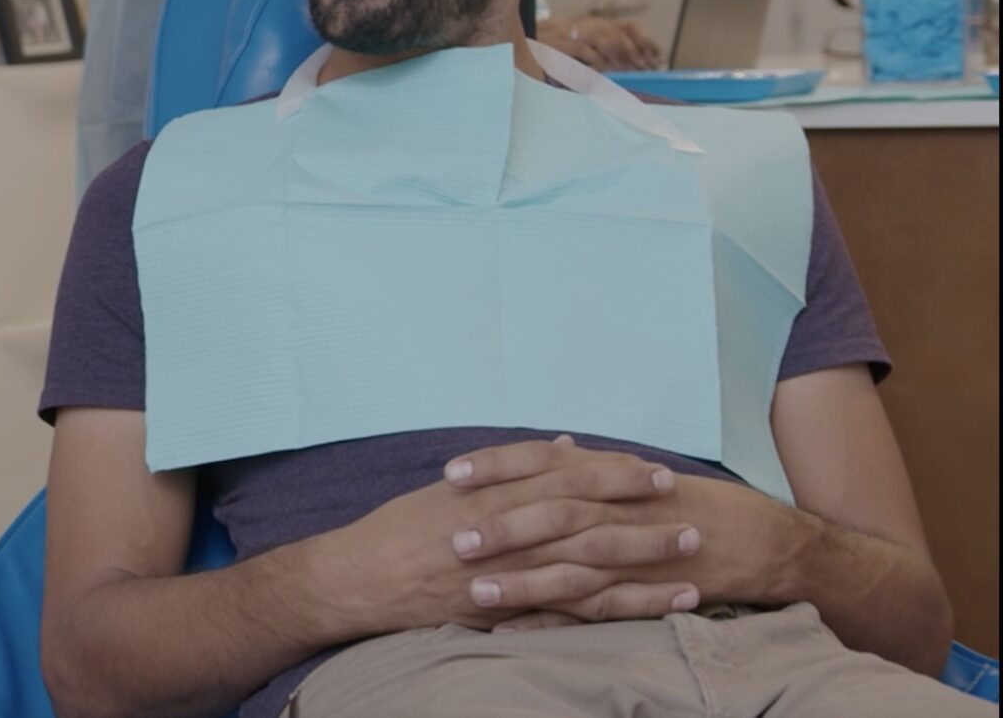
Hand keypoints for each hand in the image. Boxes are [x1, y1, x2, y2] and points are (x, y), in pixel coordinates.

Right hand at [303, 437, 702, 638]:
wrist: (364, 577)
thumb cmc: (403, 528)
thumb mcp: (455, 489)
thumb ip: (513, 469)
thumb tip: (567, 447)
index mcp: (498, 493)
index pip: (569, 477)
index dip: (615, 474)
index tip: (653, 471)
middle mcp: (511, 530)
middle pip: (591, 519)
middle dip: (643, 516)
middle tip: (689, 512)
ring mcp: (515, 572)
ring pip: (595, 566)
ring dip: (647, 562)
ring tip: (692, 558)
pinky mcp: (513, 608)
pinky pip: (580, 611)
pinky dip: (626, 608)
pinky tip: (662, 606)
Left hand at [449, 442, 799, 618]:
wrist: (758, 539)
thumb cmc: (687, 502)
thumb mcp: (635, 474)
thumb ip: (588, 465)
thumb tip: (551, 447)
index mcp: (607, 475)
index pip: (542, 462)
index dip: (497, 466)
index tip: (452, 474)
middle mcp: (617, 510)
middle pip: (551, 515)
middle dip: (502, 527)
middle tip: (453, 539)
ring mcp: (631, 556)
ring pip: (570, 568)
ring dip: (522, 581)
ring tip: (477, 592)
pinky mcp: (643, 594)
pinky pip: (595, 612)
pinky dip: (555, 623)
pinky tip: (515, 632)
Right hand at [536, 16, 661, 70]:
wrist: (526, 40)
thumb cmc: (560, 47)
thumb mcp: (587, 44)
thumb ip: (608, 51)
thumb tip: (637, 64)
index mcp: (599, 24)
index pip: (630, 27)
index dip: (646, 40)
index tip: (657, 57)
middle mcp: (589, 24)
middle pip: (619, 33)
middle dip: (635, 51)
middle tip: (645, 68)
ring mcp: (574, 32)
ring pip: (605, 39)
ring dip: (620, 56)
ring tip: (630, 70)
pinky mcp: (560, 43)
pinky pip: (584, 49)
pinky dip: (596, 60)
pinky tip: (606, 71)